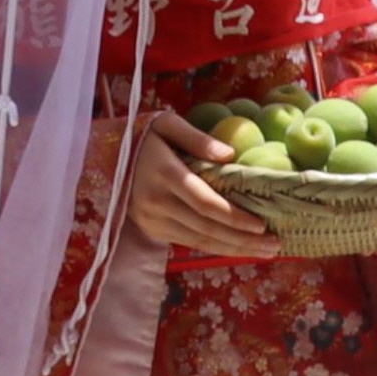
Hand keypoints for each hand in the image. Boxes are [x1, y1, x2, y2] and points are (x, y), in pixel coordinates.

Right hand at [131, 110, 272, 256]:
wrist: (102, 157)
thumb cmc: (141, 137)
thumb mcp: (166, 124)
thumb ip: (197, 138)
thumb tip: (230, 154)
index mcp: (164, 174)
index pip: (205, 203)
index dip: (234, 217)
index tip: (261, 224)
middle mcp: (157, 202)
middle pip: (207, 228)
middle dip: (243, 239)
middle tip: (274, 245)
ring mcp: (152, 219)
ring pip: (200, 241)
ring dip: (234, 249)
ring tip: (265, 251)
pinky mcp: (151, 228)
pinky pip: (189, 242)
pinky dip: (216, 247)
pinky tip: (238, 248)